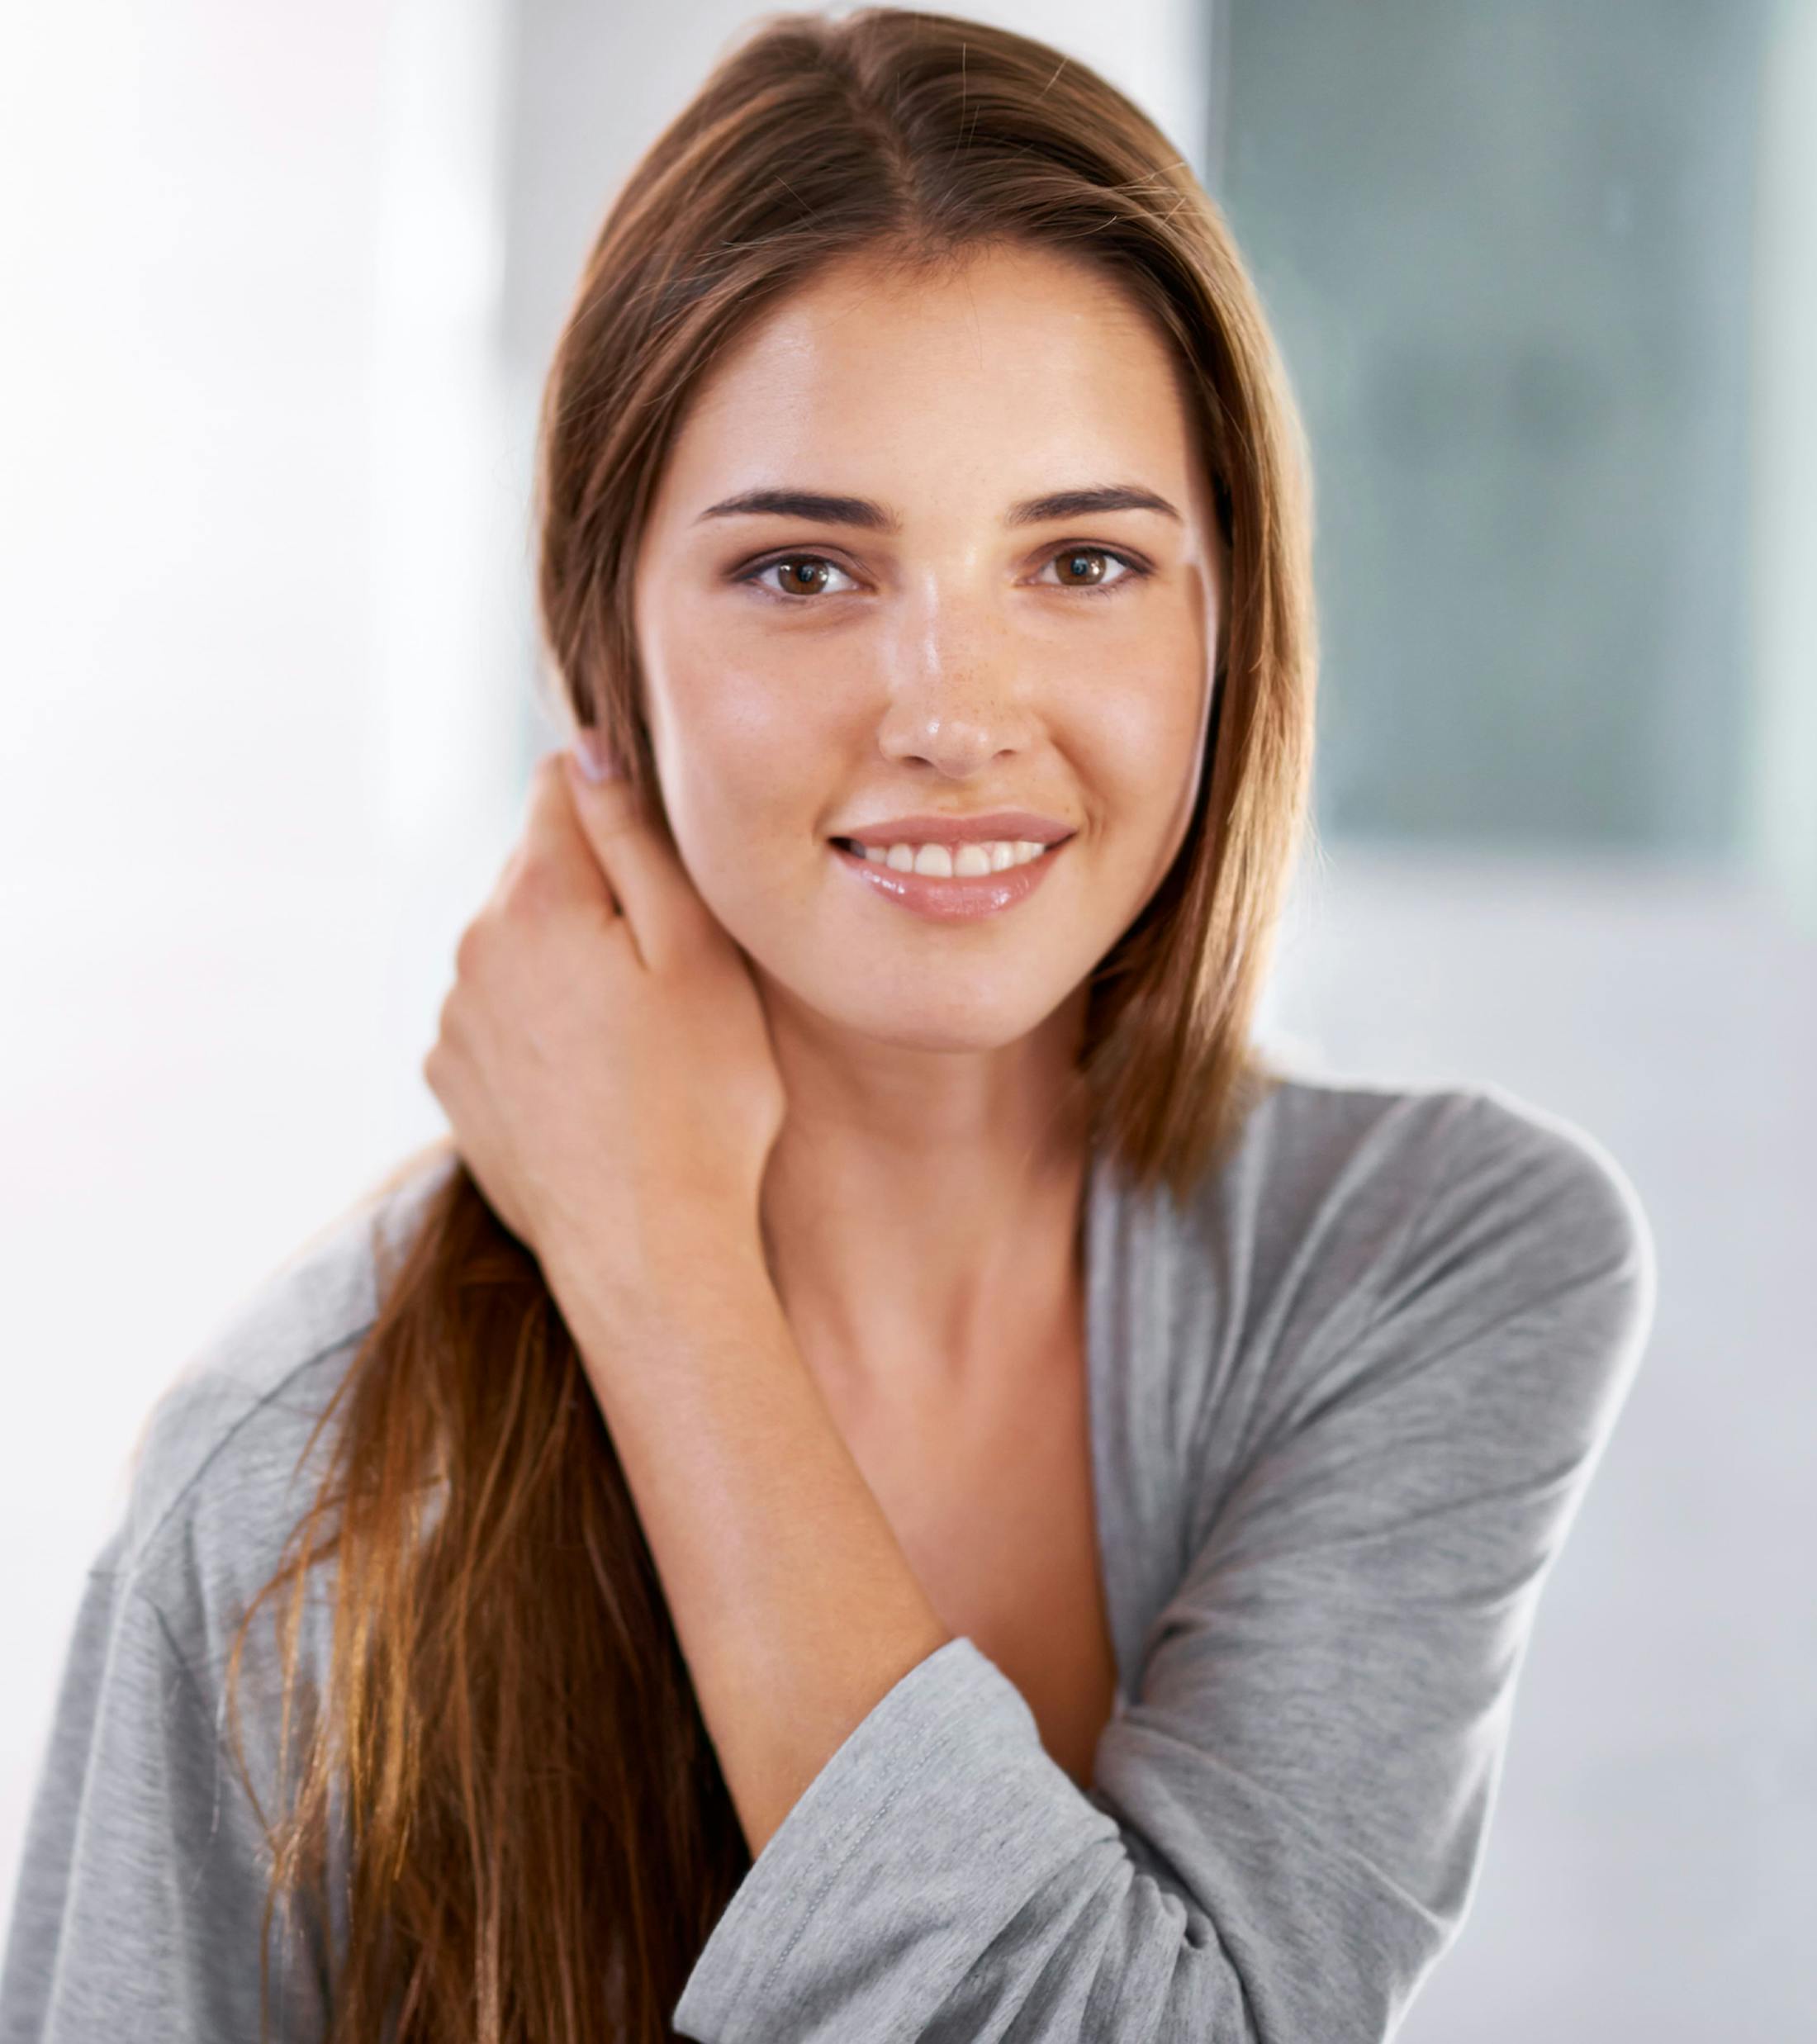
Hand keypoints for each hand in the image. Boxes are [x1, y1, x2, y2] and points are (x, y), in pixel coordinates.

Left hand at [421, 741, 785, 1299]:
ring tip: (640, 1039)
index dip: (622, 805)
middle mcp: (474, 947)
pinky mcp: (452, 1082)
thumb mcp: (701, 953)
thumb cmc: (702, 1103)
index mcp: (539, 899)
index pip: (560, 781)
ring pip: (519, 944)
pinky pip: (500, 1015)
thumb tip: (589, 751)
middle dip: (599, 893)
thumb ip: (638, 839)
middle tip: (673, 970)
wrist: (648, 1253)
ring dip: (570, 962)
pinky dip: (543, 1028)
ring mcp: (454, 1019)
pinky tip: (598, 1082)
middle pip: (539, 869)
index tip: (669, 865)